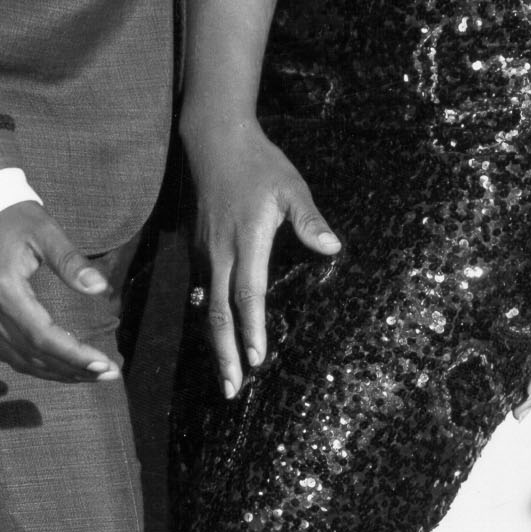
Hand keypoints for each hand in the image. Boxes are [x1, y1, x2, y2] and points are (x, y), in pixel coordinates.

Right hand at [0, 202, 119, 382]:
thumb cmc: (7, 216)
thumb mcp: (43, 230)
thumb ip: (70, 261)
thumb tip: (100, 287)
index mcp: (3, 288)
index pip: (43, 337)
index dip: (74, 355)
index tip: (104, 364)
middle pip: (31, 355)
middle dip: (71, 369)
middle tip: (106, 373)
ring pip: (16, 360)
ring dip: (54, 373)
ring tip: (88, 373)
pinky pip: (3, 352)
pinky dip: (32, 364)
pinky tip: (56, 365)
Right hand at [187, 117, 340, 397]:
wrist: (214, 141)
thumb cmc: (259, 164)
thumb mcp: (290, 186)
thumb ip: (309, 219)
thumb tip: (332, 248)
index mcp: (246, 241)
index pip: (247, 294)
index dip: (251, 328)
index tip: (256, 360)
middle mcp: (219, 253)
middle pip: (218, 313)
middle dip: (225, 354)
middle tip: (231, 390)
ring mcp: (205, 252)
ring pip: (206, 307)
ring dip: (216, 343)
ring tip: (225, 375)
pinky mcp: (198, 249)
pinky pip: (200, 291)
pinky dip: (207, 319)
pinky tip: (214, 337)